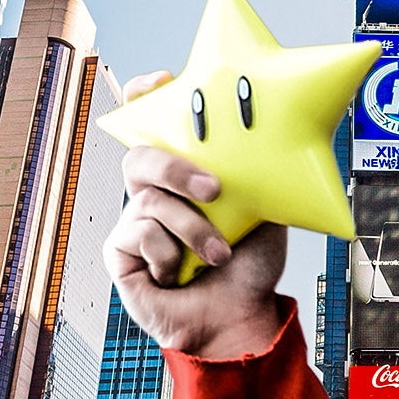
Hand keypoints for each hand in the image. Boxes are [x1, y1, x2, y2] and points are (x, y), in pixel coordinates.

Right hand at [104, 70, 287, 359]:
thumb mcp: (264, 210)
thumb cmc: (250, 265)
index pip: (154, 124)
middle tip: (213, 189)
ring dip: (193, 228)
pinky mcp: (120, 252)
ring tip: (219, 253)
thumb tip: (279, 133)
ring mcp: (134, 220)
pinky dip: (169, 256)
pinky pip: (138, 234)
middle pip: (140, 156)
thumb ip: (257, 174)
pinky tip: (181, 273)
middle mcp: (154, 192)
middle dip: (174, 167)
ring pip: (148, 200)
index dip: (147, 96)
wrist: (240, 318)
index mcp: (185, 174)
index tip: (160, 81)